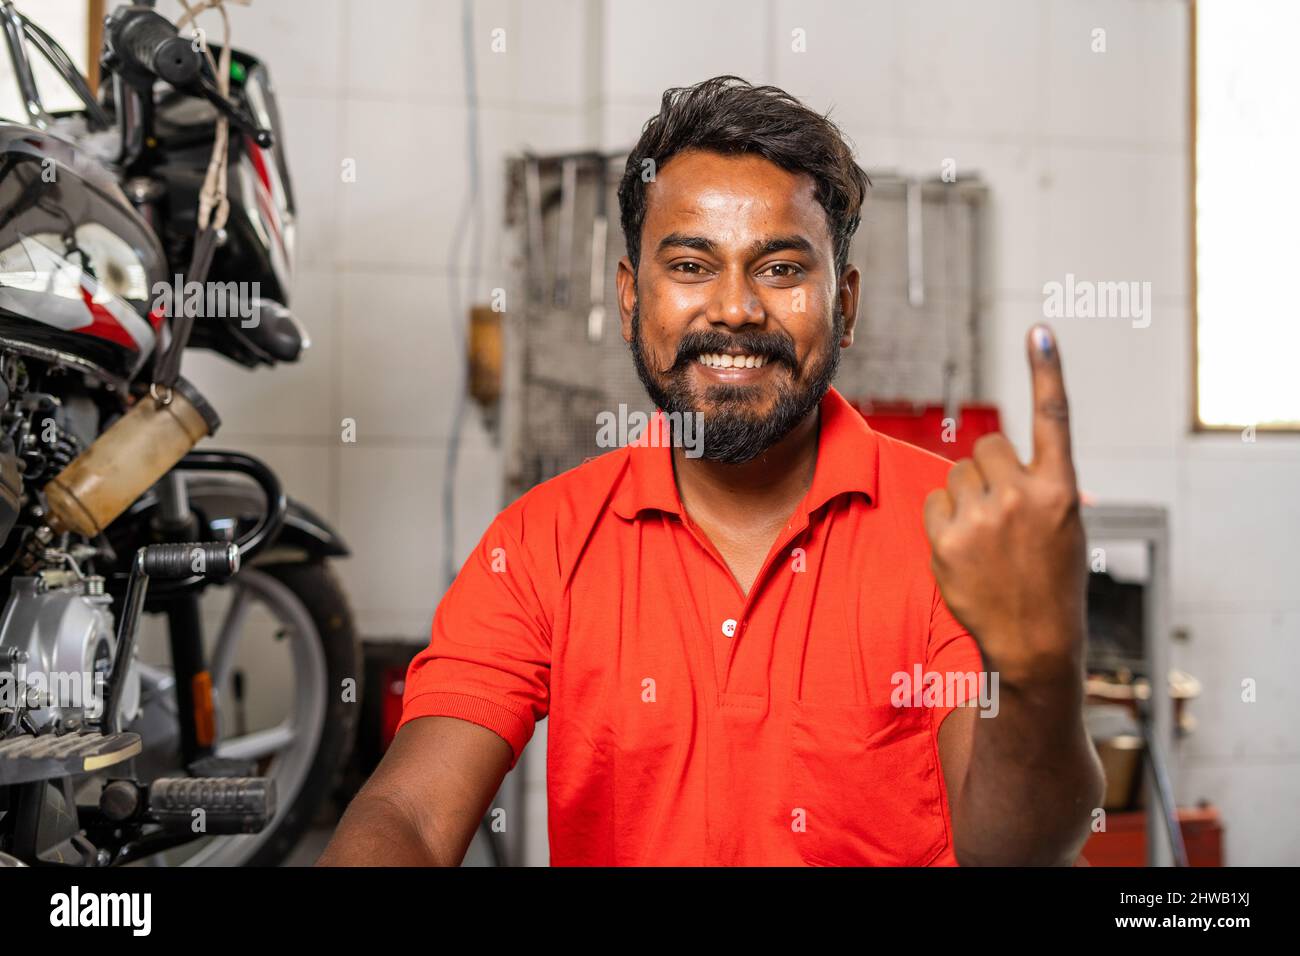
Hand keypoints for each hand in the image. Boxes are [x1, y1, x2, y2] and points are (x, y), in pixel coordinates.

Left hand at [923, 324, 1086, 688]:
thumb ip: (1039, 486)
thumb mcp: (1064, 528)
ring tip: (988, 537)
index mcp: (1061, 490)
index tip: (1039, 330)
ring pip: (958, 474)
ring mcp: (982, 518)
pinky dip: (944, 517)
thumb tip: (998, 457)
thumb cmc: (1052, 581)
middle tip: (1003, 512)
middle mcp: (1022, 497)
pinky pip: (935, 501)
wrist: (1034, 642)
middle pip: (986, 447)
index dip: (1046, 370)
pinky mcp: (946, 539)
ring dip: (967, 495)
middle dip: (989, 470)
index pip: (1054, 418)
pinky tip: (965, 548)